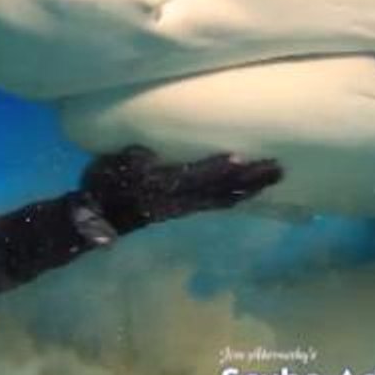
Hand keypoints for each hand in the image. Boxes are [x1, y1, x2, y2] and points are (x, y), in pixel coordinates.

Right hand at [79, 146, 282, 233]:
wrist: (97, 216)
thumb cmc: (100, 188)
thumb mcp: (102, 179)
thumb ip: (119, 174)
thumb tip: (132, 173)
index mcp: (159, 188)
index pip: (193, 178)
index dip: (215, 169)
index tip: (240, 158)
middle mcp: (177, 200)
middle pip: (218, 190)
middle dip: (247, 180)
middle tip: (277, 168)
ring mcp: (184, 206)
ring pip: (222, 197)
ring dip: (250, 187)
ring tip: (275, 174)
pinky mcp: (187, 207)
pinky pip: (218, 201)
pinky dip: (238, 194)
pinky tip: (254, 187)